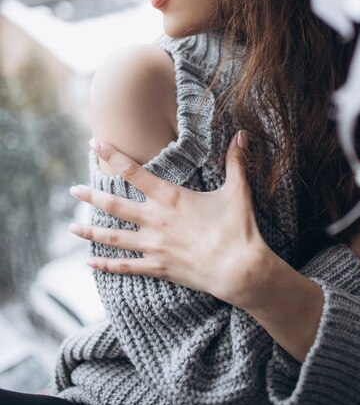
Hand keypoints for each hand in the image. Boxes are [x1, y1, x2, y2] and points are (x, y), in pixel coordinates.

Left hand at [69, 132, 271, 307]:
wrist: (239, 270)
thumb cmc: (238, 228)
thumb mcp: (237, 190)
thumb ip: (235, 161)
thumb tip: (243, 134)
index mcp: (170, 198)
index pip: (132, 171)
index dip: (111, 156)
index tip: (94, 144)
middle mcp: (155, 220)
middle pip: (114, 205)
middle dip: (91, 196)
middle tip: (72, 190)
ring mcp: (153, 246)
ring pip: (113, 237)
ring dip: (90, 231)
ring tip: (71, 227)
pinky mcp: (158, 267)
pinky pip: (126, 267)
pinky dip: (107, 265)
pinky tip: (91, 263)